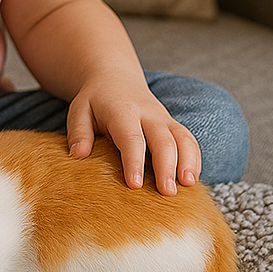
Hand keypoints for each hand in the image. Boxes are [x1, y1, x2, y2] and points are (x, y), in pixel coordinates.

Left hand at [66, 73, 200, 194]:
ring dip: (188, 162)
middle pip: (163, 139)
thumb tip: (78, 155)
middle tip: (167, 193)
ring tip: (188, 186)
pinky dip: (194, 159)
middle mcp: (148, 113)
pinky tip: (192, 180)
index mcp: (122, 111)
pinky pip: (189, 141)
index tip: (135, 186)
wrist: (114, 78)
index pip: (131, 137)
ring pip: (182, 138)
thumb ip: (78, 131)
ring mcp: (164, 119)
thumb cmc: (95, 100)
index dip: (134, 161)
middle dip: (167, 166)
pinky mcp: (173, 125)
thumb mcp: (79, 110)